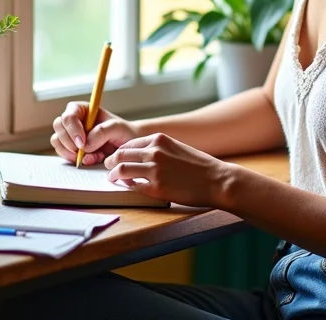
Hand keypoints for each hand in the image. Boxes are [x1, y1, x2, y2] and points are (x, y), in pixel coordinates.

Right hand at [51, 102, 137, 165]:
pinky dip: (74, 159)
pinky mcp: (70, 148)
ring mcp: (70, 134)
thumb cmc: (122, 132)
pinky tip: (90, 159)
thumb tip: (85, 145)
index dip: (72, 129)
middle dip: (68, 141)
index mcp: (82, 109)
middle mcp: (74, 120)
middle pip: (58, 126)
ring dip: (69, 152)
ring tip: (89, 156)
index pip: (69, 115)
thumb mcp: (117, 128)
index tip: (82, 143)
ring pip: (57, 141)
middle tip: (82, 152)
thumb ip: (102, 132)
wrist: (126, 145)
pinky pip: (62, 153)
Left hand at [104, 133, 231, 207]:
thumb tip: (140, 158)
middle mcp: (154, 151)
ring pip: (121, 169)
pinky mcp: (156, 187)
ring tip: (112, 178)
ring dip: (114, 174)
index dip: (119, 152)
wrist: (217, 180)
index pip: (129, 144)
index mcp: (159, 139)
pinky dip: (128, 186)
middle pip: (120, 155)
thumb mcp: (177, 148)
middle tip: (108, 167)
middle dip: (111, 162)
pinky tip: (129, 187)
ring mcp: (154, 169)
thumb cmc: (200, 166)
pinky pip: (133, 186)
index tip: (116, 158)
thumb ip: (159, 150)